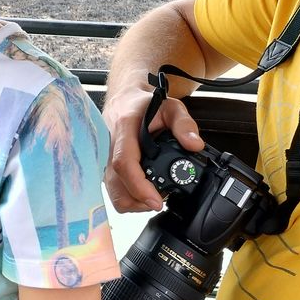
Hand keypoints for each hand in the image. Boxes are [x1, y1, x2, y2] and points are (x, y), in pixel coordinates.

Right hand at [103, 86, 203, 212]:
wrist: (125, 99)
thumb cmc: (145, 104)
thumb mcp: (171, 107)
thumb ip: (184, 124)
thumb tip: (195, 145)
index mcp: (124, 128)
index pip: (124, 163)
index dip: (139, 186)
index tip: (156, 200)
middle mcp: (109, 146)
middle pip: (115, 185)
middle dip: (138, 201)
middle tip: (159, 199)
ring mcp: (104, 158)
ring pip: (112, 192)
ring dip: (134, 200)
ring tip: (152, 193)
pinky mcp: (104, 166)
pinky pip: (112, 189)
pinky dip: (129, 195)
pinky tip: (143, 187)